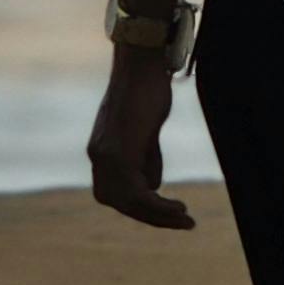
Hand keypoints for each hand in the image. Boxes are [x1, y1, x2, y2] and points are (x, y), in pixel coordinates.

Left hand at [88, 44, 195, 230]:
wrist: (141, 63)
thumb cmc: (146, 90)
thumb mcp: (146, 131)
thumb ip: (145, 159)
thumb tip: (151, 188)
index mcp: (102, 151)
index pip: (116, 193)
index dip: (142, 207)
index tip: (168, 212)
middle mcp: (98, 157)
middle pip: (120, 202)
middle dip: (152, 216)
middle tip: (183, 221)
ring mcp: (106, 156)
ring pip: (129, 203)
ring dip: (159, 215)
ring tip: (185, 219)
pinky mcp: (119, 153)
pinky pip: (138, 194)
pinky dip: (159, 206)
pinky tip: (178, 208)